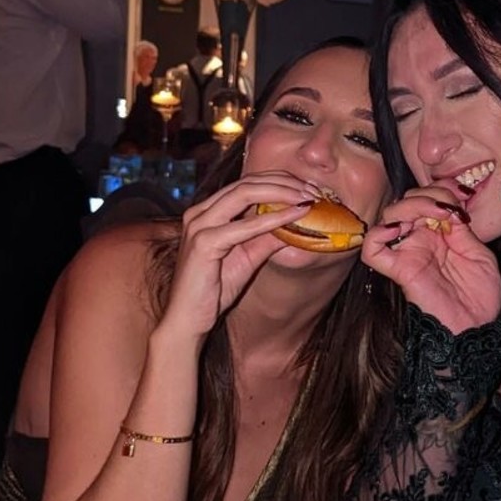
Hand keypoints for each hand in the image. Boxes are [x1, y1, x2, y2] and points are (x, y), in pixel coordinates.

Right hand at [162, 171, 321, 338]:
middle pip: (247, 182)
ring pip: (245, 193)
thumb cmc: (213, 290)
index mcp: (207, 211)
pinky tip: (295, 216)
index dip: (279, 181)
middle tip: (312, 190)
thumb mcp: (248, 257)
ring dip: (281, 193)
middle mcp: (199, 212)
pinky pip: (244, 226)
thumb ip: (268, 237)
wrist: (188, 320)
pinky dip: (273, 218)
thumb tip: (297, 221)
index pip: (246, 183)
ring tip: (307, 198)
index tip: (307, 188)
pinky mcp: (203, 243)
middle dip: (284, 182)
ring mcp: (199, 225)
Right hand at [362, 186, 500, 333]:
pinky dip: (378, 234)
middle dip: (428, 194)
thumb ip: (462, 230)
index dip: (441, 188)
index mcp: (440, 233)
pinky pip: (372, 250)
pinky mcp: (399, 270)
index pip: (428, 197)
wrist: (477, 328)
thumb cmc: (480, 295)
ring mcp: (408, 253)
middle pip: (407, 200)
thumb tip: (449, 207)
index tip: (462, 196)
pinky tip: (399, 229)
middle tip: (449, 207)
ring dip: (410, 206)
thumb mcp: (479, 253)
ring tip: (434, 214)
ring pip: (389, 216)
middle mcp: (420, 239)